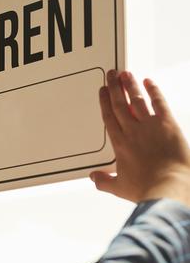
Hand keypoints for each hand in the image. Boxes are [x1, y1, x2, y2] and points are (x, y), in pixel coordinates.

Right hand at [90, 70, 189, 205]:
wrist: (168, 187)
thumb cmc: (146, 188)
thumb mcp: (120, 187)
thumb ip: (104, 181)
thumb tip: (94, 178)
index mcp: (120, 144)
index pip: (109, 117)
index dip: (104, 102)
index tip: (102, 91)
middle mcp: (131, 131)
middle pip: (119, 104)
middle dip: (114, 88)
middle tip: (111, 75)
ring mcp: (149, 126)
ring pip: (135, 100)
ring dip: (129, 85)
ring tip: (125, 73)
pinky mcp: (167, 124)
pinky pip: (158, 103)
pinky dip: (153, 91)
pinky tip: (149, 82)